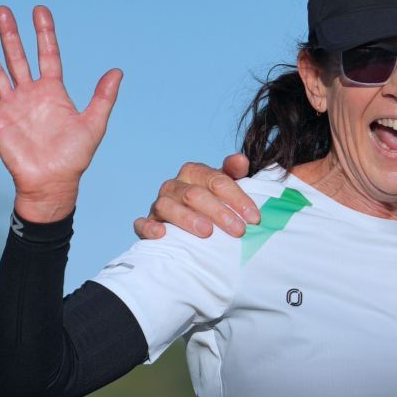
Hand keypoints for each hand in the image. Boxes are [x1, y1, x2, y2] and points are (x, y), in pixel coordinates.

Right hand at [0, 5, 121, 221]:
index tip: (39, 10)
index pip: (48, 55)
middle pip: (17, 57)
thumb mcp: (93, 125)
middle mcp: (30, 94)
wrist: (52, 184)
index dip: (44, 33)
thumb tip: (117, 72)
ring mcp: (12, 106)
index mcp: (53, 92)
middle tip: (2, 10)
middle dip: (10, 34)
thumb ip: (103, 98)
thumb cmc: (74, 158)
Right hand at [134, 154, 257, 240]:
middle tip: (239, 230)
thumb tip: (241, 161)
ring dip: (187, 219)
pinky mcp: (149, 224)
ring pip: (167, 205)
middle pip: (194, 194)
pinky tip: (162, 235)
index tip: (254, 218)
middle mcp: (175, 186)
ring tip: (207, 232)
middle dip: (218, 211)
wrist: (190, 229)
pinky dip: (149, 228)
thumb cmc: (212, 207)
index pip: (216, 180)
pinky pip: (143, 224)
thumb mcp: (227, 189)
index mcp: (195, 173)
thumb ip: (234, 174)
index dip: (237, 198)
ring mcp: (160, 205)